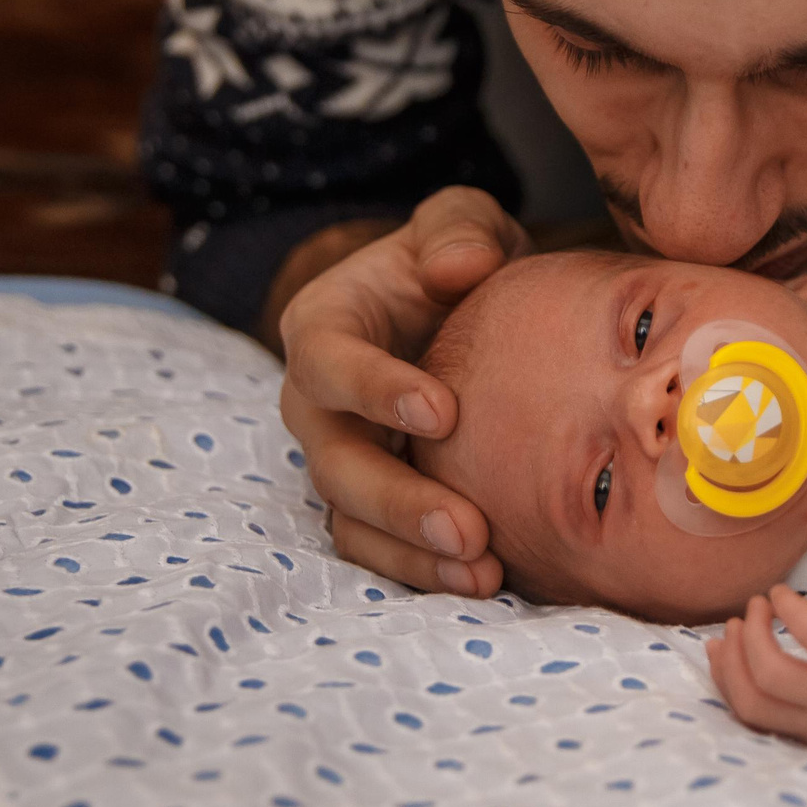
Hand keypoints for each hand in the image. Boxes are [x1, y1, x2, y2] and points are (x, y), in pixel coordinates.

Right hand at [276, 187, 530, 594]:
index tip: (442, 412)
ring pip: (353, 521)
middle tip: (467, 529)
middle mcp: (318, 405)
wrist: (463, 309)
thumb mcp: (460, 223)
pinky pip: (382, 550)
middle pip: (335, 463)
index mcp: (324, 328)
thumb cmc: (456, 259)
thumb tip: (460, 264)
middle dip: (397, 500)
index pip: (327, 361)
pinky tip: (487, 584)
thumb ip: (460, 229)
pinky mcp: (375, 504)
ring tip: (482, 575)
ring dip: (412, 554)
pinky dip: (423, 572)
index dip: (375, 389)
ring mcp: (343, 461)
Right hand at [705, 586, 806, 746]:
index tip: (718, 647)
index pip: (749, 714)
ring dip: (753, 633)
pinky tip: (786, 593)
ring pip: (767, 669)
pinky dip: (786, 608)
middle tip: (735, 622)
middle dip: (731, 657)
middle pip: (750, 694)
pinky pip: (804, 631)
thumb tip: (763, 653)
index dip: (725, 679)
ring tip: (759, 605)